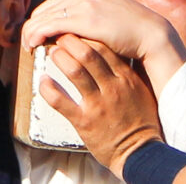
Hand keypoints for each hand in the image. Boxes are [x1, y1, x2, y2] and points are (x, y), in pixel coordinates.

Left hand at [22, 0, 185, 84]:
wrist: (151, 34)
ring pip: (44, 16)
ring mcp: (85, 1)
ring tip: (29, 48)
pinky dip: (38, 34)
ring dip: (32, 32)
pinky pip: (51, 25)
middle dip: (33, 26)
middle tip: (28, 44)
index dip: (41, 19)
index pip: (54, 2)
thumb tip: (70, 29)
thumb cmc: (131, 32)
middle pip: (45, 8)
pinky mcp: (85, 17)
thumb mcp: (107, 16)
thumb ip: (89, 15)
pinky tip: (34, 45)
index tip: (36, 35)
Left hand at [39, 38, 163, 176]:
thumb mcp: (141, 90)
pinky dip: (48, 88)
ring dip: (59, 58)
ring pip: (75, 71)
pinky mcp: (84, 122)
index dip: (86, 36)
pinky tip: (44, 80)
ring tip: (52, 52)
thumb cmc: (141, 120)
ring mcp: (98, 104)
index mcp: (126, 77)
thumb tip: (115, 51)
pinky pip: (60, 101)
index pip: (103, 46)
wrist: (141, 152)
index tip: (76, 32)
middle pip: (87, 53)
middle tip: (60, 37)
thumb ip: (127, 71)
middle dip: (70, 41)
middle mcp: (112, 87)